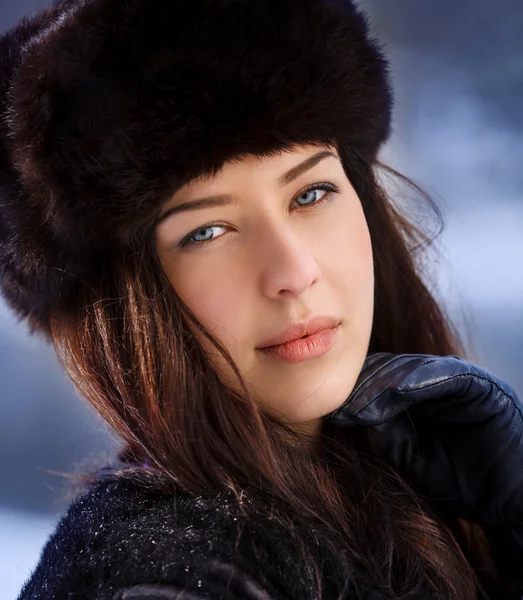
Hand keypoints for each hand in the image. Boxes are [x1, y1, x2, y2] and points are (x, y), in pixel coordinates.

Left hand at [326, 352, 522, 594]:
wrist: (507, 502)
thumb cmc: (460, 482)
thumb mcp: (410, 456)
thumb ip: (386, 430)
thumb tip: (352, 410)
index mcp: (421, 396)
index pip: (382, 380)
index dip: (358, 392)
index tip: (335, 410)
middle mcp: (438, 382)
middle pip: (392, 369)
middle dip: (365, 387)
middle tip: (342, 407)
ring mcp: (460, 379)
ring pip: (413, 368)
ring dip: (384, 385)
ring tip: (360, 404)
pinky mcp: (480, 385)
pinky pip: (446, 373)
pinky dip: (419, 380)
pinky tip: (396, 391)